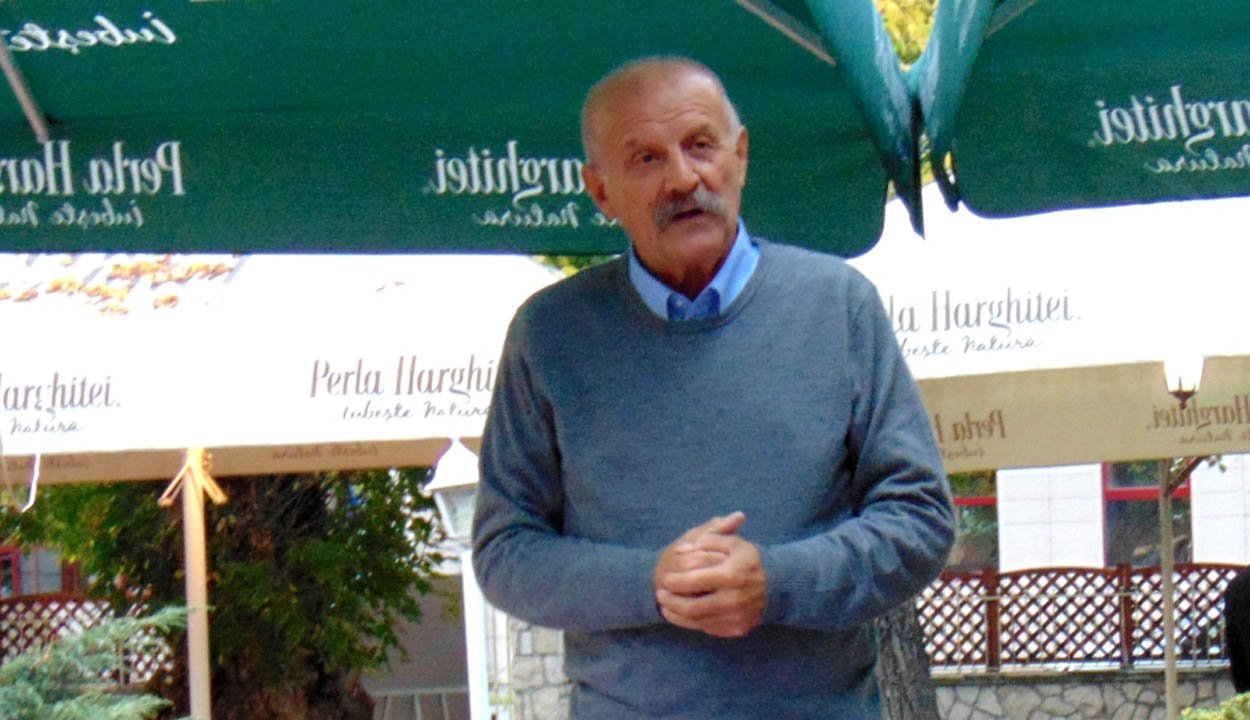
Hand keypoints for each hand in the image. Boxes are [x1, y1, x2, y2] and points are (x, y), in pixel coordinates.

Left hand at [653, 512, 766, 637]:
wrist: (778, 585)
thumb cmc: (750, 561)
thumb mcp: (733, 543)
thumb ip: (708, 540)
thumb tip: (683, 548)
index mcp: (731, 575)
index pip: (694, 581)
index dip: (675, 581)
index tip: (664, 578)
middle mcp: (733, 600)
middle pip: (692, 607)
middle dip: (671, 602)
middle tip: (660, 594)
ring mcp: (736, 617)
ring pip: (698, 622)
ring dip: (677, 615)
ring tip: (665, 606)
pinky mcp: (736, 628)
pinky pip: (708, 629)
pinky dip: (692, 623)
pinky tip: (682, 614)